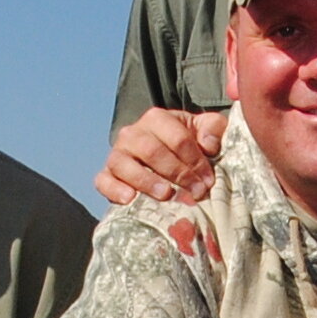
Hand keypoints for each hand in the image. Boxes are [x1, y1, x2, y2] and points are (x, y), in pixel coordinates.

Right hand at [96, 106, 226, 206]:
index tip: (208, 180)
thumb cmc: (186, 146)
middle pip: (152, 151)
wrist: (162, 162)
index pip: (177, 138)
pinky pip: (103, 180)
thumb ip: (213, 129)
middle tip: (196, 192)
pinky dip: (114, 189)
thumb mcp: (204, 131)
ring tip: (166, 194)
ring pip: (124, 164)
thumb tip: (209, 145)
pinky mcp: (106, 175)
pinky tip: (130, 199)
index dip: (195, 160)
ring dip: (146, 181)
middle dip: (177, 173)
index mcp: (157, 118)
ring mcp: (117, 154)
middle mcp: (133, 133)